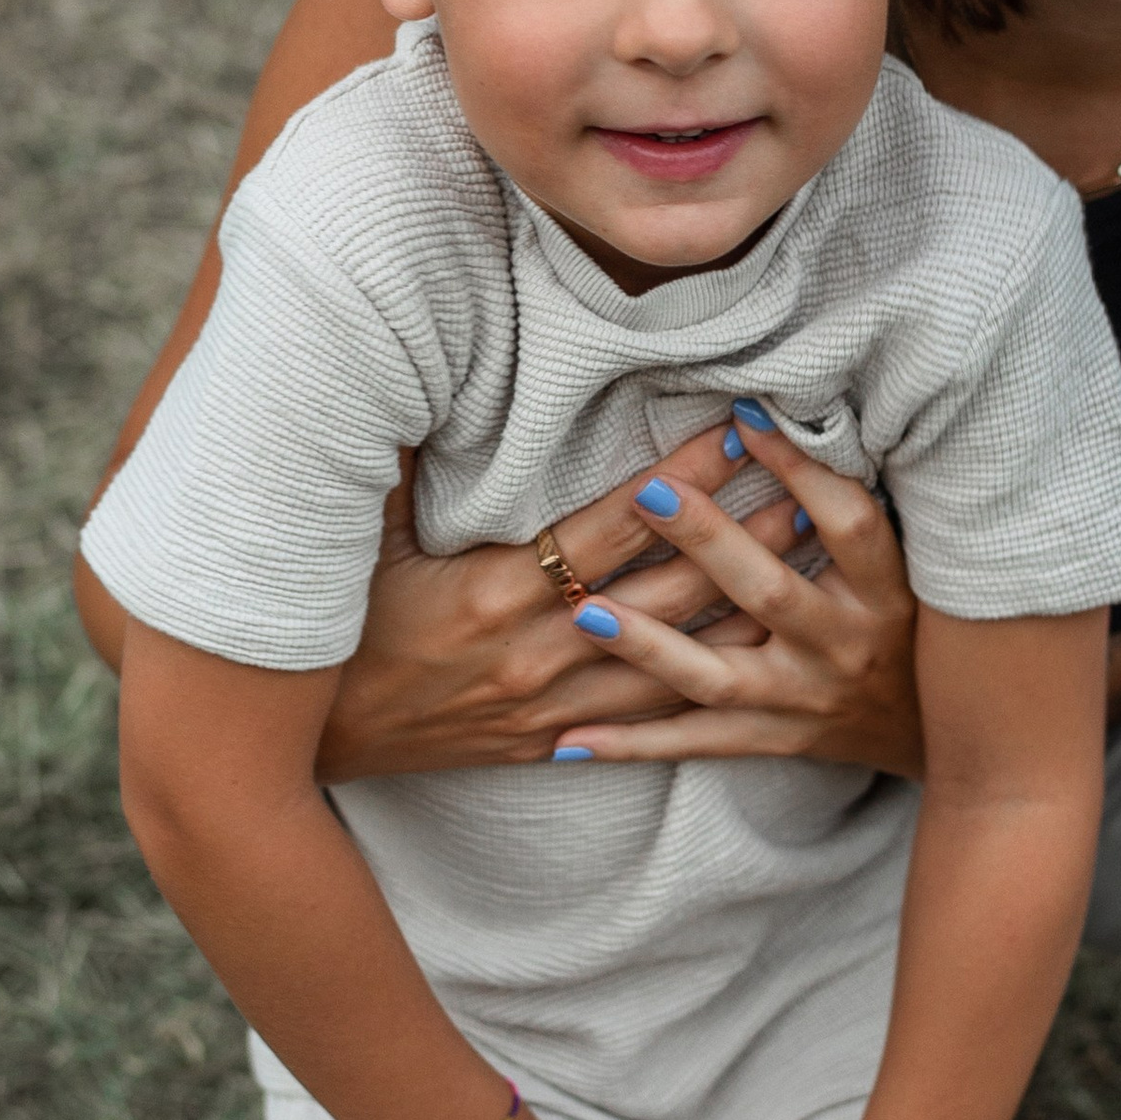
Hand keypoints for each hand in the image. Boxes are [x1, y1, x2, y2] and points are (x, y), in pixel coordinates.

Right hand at [312, 420, 803, 780]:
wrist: (307, 750)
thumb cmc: (331, 630)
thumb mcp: (359, 539)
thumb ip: (402, 461)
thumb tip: (410, 368)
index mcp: (499, 594)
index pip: (615, 526)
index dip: (682, 478)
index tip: (735, 430)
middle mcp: (542, 654)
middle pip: (669, 590)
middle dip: (744, 538)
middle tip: (813, 487)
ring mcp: (554, 706)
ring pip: (678, 656)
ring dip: (745, 608)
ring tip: (810, 563)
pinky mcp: (552, 741)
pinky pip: (648, 715)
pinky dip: (707, 682)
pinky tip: (756, 654)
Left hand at [549, 412, 922, 774]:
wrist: (940, 737)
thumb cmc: (907, 623)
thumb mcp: (901, 565)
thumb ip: (844, 506)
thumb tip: (767, 417)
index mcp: (884, 589)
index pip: (847, 522)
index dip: (800, 470)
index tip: (743, 416)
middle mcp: (845, 646)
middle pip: (769, 592)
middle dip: (706, 541)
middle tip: (648, 492)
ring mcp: (804, 701)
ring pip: (717, 675)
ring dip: (647, 645)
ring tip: (583, 611)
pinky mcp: (772, 741)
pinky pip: (693, 742)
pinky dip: (630, 743)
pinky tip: (569, 740)